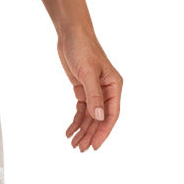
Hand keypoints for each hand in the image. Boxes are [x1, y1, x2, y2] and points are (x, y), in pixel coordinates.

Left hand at [56, 28, 122, 151]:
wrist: (71, 34)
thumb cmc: (83, 48)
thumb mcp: (87, 73)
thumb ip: (94, 95)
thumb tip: (99, 118)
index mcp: (114, 86)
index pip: (112, 114)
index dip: (103, 132)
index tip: (94, 145)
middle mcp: (107, 90)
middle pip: (100, 119)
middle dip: (91, 134)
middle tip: (80, 149)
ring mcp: (95, 91)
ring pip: (90, 117)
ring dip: (82, 130)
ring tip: (73, 144)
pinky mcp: (83, 89)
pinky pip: (82, 110)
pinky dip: (76, 121)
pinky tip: (69, 131)